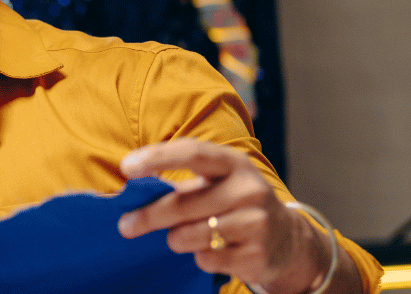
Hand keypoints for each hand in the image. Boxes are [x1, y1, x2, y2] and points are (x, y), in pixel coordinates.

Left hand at [117, 139, 332, 293]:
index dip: (157, 157)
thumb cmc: (232, 204)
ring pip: (193, 234)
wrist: (285, 240)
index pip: (192, 152)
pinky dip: (199, 257)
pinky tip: (209, 251)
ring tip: (178, 238)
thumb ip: (176, 185)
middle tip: (125, 225)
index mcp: (233, 163)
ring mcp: (257, 222)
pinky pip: (208, 258)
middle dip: (150, 216)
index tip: (127, 168)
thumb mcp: (213, 185)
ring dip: (176, 239)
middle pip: (185, 202)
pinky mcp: (258, 255)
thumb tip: (130, 192)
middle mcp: (249, 189)